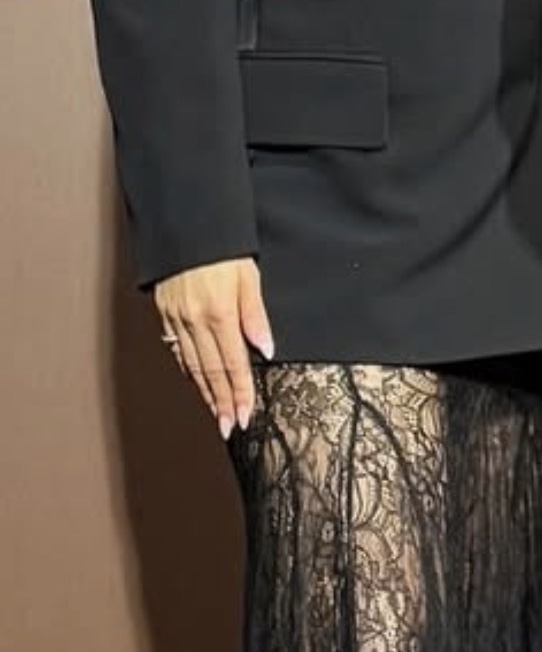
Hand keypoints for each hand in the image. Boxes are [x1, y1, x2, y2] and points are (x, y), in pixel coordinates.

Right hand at [154, 258, 273, 438]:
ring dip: (204, 392)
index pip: (232, 364)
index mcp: (219, 313)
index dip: (240, 392)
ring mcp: (177, 318)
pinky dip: (187, 369)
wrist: (183, 224)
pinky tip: (195, 380)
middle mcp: (195, 320)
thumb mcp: (248, 277)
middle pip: (210, 371)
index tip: (245, 416)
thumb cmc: (221, 246)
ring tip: (216, 413)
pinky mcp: (165, 311)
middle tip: (230, 427)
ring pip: (191, 364)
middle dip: (222, 402)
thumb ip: (256, 316)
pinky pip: (177, 348)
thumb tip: (266, 349)